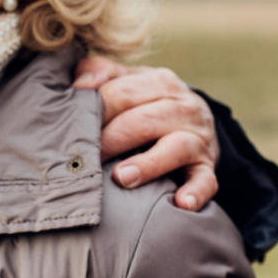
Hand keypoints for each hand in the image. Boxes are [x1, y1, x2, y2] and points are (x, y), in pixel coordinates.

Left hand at [73, 56, 217, 210]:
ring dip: (149, 164)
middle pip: (143, 121)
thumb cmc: (149, 103)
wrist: (197, 122)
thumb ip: (101, 73)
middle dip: (111, 141)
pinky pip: (206, 180)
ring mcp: (199, 138)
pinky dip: (196, 192)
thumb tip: (80, 86)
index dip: (94, 112)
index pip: (122, 94)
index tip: (69, 131)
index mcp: (160, 82)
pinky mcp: (208, 167)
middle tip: (84, 161)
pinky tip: (182, 203)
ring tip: (122, 178)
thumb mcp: (129, 80)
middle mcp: (184, 107)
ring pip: (175, 148)